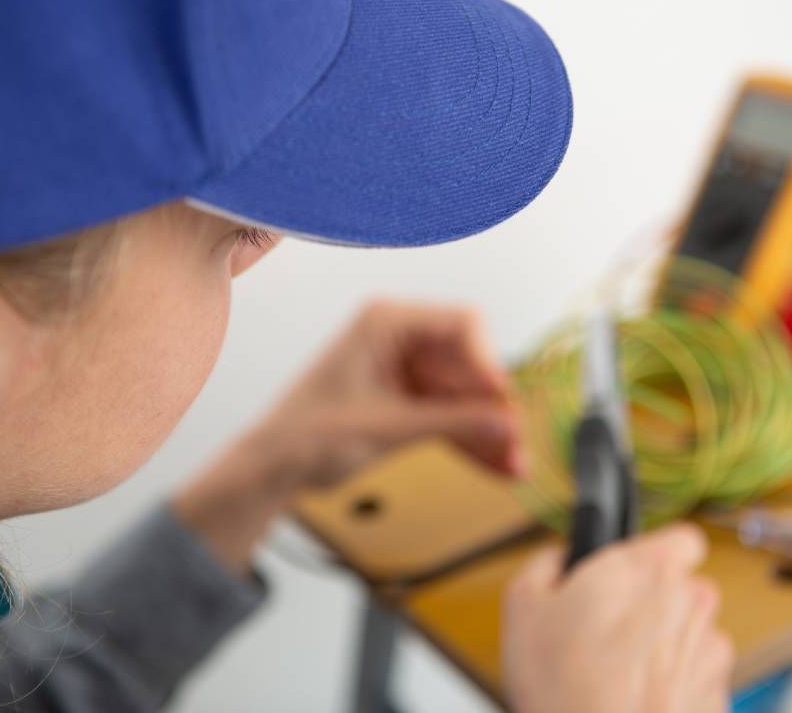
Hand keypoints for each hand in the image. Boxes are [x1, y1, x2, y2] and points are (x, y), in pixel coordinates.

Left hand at [172, 300, 521, 570]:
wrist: (274, 468)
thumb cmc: (308, 434)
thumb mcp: (389, 427)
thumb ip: (453, 422)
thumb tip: (507, 422)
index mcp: (387, 321)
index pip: (461, 325)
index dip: (488, 362)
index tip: (504, 400)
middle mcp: (401, 338)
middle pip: (469, 365)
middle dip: (493, 408)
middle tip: (517, 442)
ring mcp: (406, 370)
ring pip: (465, 397)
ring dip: (488, 431)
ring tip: (514, 465)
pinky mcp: (407, 400)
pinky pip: (451, 417)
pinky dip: (470, 440)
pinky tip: (496, 466)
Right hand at [504, 525, 732, 712]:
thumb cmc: (563, 689)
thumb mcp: (522, 605)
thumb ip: (548, 561)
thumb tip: (562, 556)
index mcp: (648, 569)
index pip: (682, 538)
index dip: (657, 554)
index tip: (631, 573)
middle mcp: (690, 603)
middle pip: (684, 588)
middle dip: (654, 604)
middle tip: (608, 630)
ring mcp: (709, 652)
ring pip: (692, 633)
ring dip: (666, 646)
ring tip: (618, 673)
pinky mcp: (717, 696)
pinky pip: (697, 677)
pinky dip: (674, 686)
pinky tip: (634, 699)